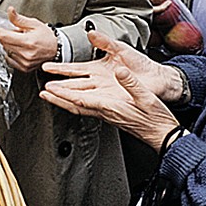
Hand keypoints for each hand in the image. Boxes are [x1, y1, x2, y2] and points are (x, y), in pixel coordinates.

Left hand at [0, 7, 56, 72]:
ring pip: (6, 51)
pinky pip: (10, 60)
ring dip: (9, 45)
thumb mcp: (34, 24)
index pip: (4, 36)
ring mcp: (25, 62)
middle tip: (14, 33)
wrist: (57, 49)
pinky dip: (11, 54)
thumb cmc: (47, 37)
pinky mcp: (25, 68)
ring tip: (20, 41)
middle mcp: (26, 54)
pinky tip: (19, 49)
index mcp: (28, 42)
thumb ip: (19, 19)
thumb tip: (10, 11)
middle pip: (4, 44)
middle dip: (6, 36)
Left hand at [41, 64, 180, 151]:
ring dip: (64, 101)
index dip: (63, 94)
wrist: (163, 134)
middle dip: (57, 99)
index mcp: (109, 107)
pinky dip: (76, 102)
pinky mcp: (110, 115)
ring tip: (52, 95)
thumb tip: (119, 71)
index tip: (50, 88)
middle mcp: (104, 112)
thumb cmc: (156, 118)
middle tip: (42, 93)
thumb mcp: (146, 96)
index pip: (80, 100)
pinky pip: (87, 108)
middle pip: (74, 106)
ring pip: (79, 108)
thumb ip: (131, 84)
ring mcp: (106, 115)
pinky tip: (75, 99)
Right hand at [43, 29, 184, 101]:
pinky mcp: (112, 102)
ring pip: (78, 96)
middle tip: (43, 86)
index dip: (60, 69)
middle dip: (57, 86)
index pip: (74, 70)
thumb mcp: (122, 49)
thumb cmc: (142, 66)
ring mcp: (104, 93)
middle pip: (72, 85)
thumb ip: (105, 42)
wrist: (159, 79)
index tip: (46, 68)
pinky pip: (92, 104)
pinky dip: (79, 103)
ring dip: (64, 95)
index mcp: (97, 70)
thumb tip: (91, 33)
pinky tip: (71, 101)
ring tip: (50, 94)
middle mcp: (97, 83)